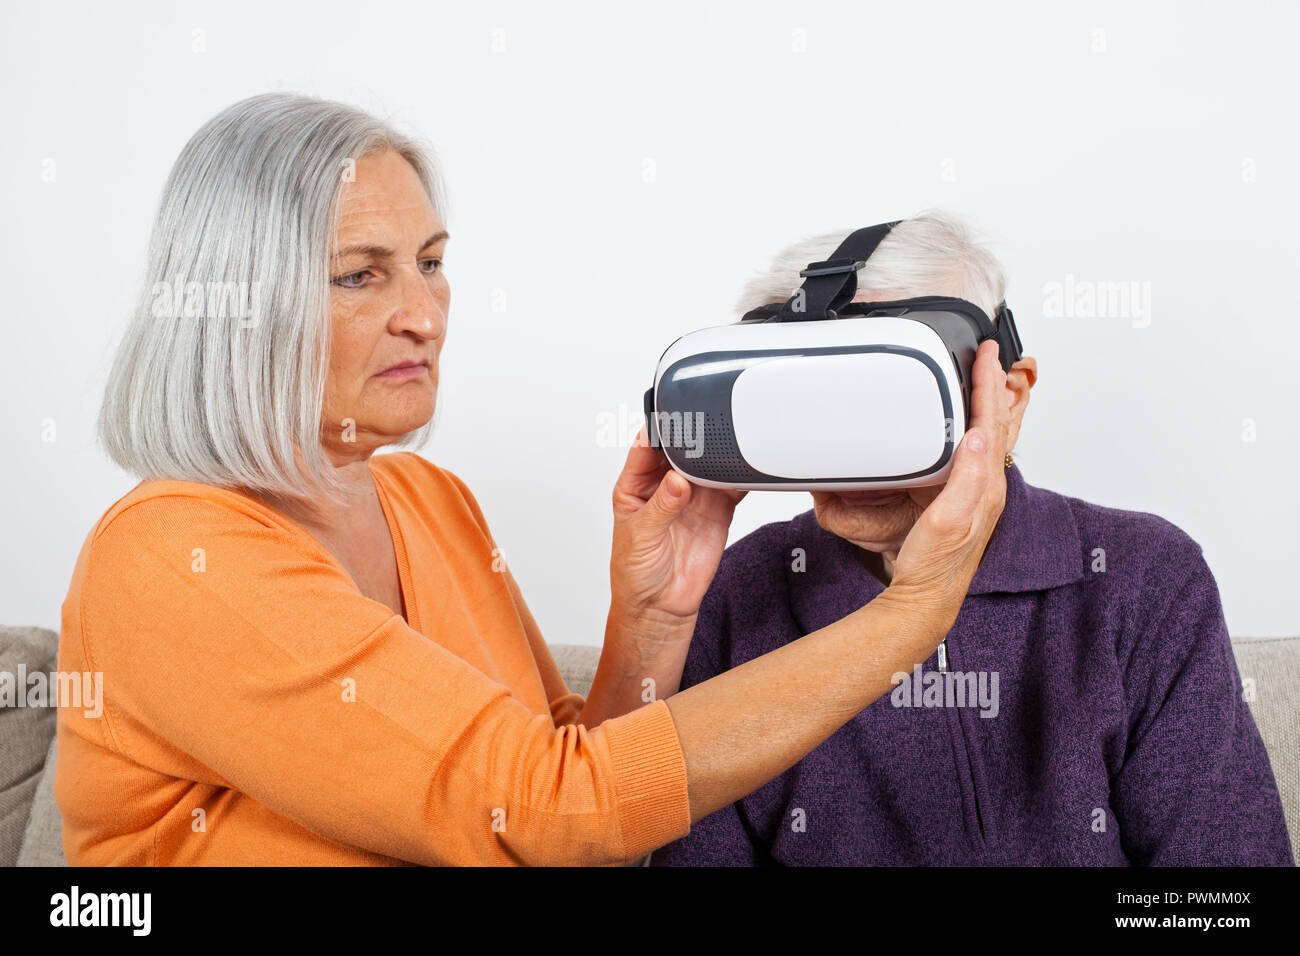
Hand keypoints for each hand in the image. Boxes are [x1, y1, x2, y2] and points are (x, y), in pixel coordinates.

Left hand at [609, 426, 746, 628]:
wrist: (662, 607)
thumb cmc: (636, 572)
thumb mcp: (640, 538)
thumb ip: (660, 507)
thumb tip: (677, 481)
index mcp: (636, 484)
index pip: (647, 447)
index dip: (659, 430)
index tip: (674, 421)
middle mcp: (665, 484)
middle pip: (681, 449)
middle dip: (694, 438)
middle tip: (707, 432)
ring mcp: (693, 495)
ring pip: (708, 463)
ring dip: (719, 455)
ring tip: (730, 448)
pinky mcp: (717, 509)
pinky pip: (732, 485)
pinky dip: (741, 476)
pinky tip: (746, 468)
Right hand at [880, 339, 1010, 634]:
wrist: (925, 598)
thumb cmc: (932, 566)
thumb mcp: (946, 520)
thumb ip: (965, 479)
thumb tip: (977, 437)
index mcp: (986, 486)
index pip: (991, 422)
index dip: (987, 383)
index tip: (986, 353)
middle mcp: (987, 488)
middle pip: (997, 423)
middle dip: (993, 384)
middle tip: (989, 354)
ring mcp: (977, 494)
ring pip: (990, 436)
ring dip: (988, 402)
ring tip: (984, 379)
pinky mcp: (964, 501)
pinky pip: (976, 451)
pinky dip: (975, 426)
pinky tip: (966, 426)